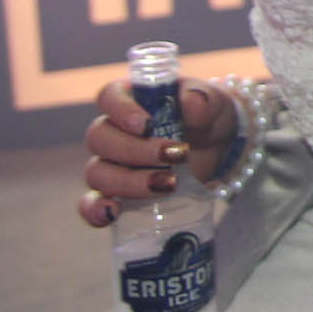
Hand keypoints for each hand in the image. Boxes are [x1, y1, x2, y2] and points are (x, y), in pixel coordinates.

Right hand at [77, 77, 235, 226]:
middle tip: (177, 156)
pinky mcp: (116, 194)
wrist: (221, 148)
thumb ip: (203, 99)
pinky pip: (91, 204)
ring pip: (97, 172)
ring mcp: (110, 164)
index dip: (121, 111)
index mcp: (131, 98)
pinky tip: (112, 213)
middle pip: (100, 138)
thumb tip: (191, 102)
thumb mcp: (214, 102)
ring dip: (128, 181)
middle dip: (136, 151)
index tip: (146, 124)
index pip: (109, 98)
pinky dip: (96, 210)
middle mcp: (113, 130)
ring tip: (169, 184)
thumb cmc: (209, 116)